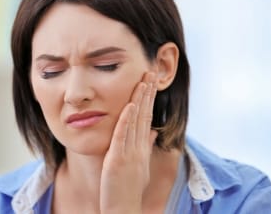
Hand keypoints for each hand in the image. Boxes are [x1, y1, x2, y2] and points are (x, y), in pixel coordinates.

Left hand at [100, 72, 158, 213]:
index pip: (147, 117)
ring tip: (143, 80)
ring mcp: (129, 153)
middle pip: (144, 114)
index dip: (149, 98)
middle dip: (148, 92)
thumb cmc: (128, 188)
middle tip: (151, 71)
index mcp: (141, 147)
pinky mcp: (118, 160)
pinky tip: (129, 105)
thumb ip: (146, 146)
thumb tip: (153, 131)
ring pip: (136, 122)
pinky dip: (126, 121)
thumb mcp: (140, 165)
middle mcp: (138, 148)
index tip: (151, 80)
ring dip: (139, 100)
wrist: (124, 210)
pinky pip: (123, 137)